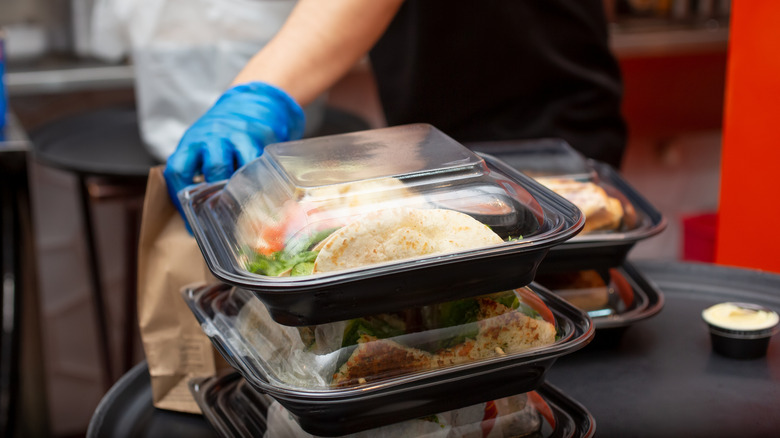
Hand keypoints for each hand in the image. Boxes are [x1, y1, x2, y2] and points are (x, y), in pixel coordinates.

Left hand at [163, 81, 304, 220]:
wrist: (254, 101)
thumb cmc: (224, 134)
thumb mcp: (203, 146)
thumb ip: (195, 173)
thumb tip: (195, 220)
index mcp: (192, 142)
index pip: (178, 170)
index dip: (181, 196)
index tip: (191, 217)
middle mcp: (213, 137)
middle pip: (214, 168)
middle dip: (220, 195)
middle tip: (222, 215)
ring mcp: (239, 136)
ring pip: (239, 168)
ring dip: (240, 190)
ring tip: (243, 208)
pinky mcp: (262, 137)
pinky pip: (260, 165)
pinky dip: (259, 182)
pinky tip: (260, 192)